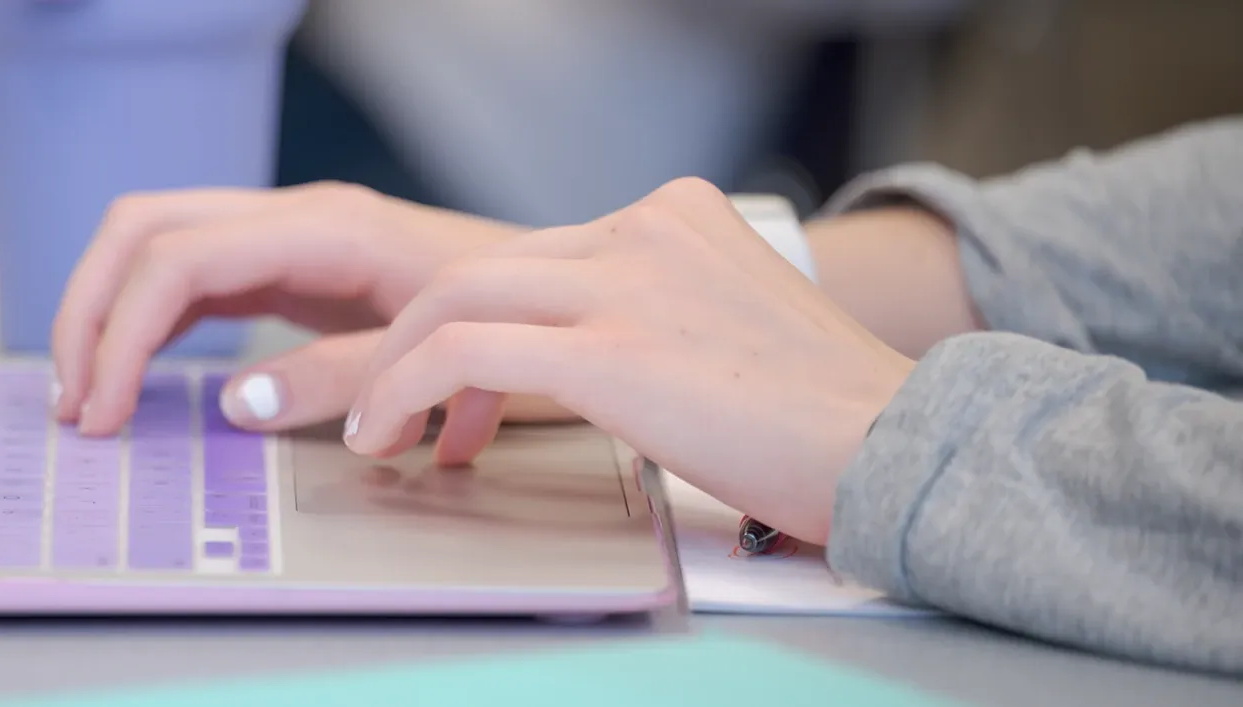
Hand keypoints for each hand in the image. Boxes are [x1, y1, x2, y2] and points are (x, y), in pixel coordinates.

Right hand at [50, 181, 536, 434]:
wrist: (571, 302)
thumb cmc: (522, 326)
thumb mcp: (439, 363)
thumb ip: (341, 378)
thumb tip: (235, 402)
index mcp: (325, 228)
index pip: (178, 258)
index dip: (120, 332)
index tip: (100, 411)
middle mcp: (296, 218)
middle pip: (144, 228)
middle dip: (89, 310)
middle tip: (74, 403)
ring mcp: (289, 238)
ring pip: (156, 243)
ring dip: (107, 312)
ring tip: (86, 394)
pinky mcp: (292, 267)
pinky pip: (191, 274)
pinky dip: (147, 319)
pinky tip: (134, 373)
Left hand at [341, 178, 916, 542]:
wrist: (897, 449)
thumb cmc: (823, 420)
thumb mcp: (726, 327)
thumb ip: (650, 315)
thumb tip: (573, 359)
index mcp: (674, 215)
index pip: (533, 256)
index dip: (472, 324)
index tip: (455, 392)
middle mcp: (645, 228)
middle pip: (478, 267)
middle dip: (414, 343)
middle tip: (390, 411)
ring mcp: (627, 281)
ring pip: (454, 298)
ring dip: (394, 369)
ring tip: (377, 433)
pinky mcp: (609, 348)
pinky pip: (465, 352)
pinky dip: (408, 390)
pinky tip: (394, 435)